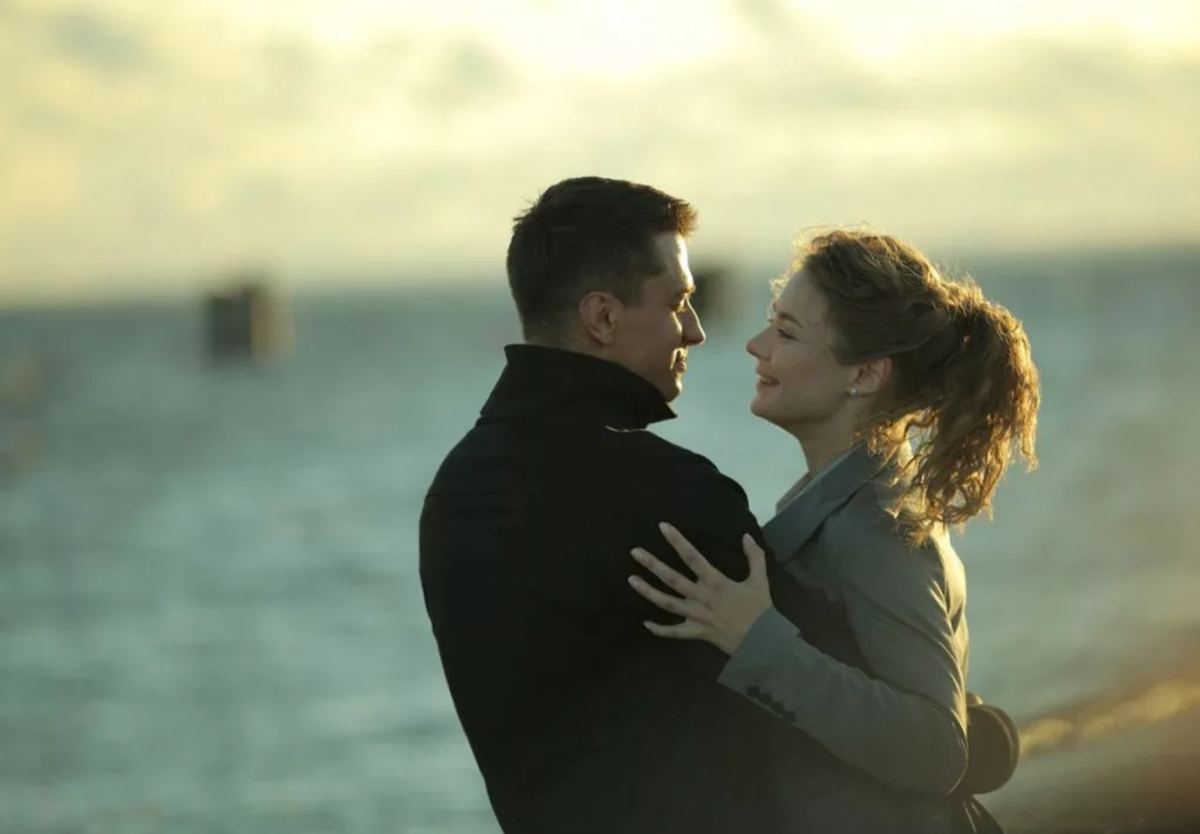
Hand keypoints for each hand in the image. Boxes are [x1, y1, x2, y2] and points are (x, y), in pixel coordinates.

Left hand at [628, 523, 773, 655]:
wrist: (763, 642)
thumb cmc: (760, 611)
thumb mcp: (759, 581)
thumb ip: (754, 557)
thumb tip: (747, 536)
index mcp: (715, 582)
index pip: (692, 557)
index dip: (677, 541)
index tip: (663, 527)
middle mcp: (701, 597)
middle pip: (672, 579)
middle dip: (652, 564)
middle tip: (635, 552)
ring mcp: (696, 616)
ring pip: (667, 603)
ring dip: (648, 592)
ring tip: (631, 580)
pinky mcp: (696, 632)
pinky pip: (674, 632)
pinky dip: (659, 630)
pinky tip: (646, 624)